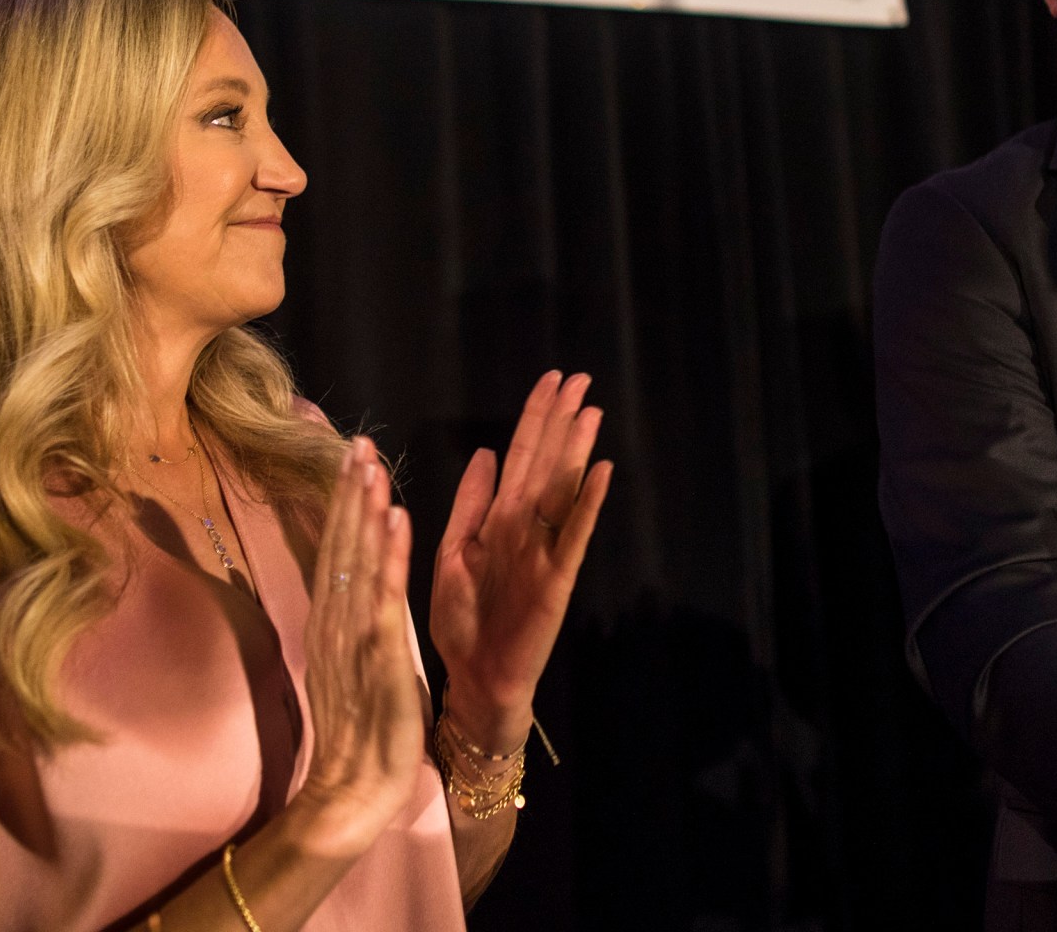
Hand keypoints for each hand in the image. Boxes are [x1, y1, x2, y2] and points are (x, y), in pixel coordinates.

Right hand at [288, 439, 426, 859]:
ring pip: (357, 558)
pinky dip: (388, 552)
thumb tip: (352, 590)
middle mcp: (333, 621)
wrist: (353, 787)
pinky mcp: (376, 652)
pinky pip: (382, 593)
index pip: (335, 551)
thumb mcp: (351, 665)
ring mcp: (352, 634)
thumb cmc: (361, 732)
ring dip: (365, 507)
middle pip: (339, 544)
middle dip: (349, 492)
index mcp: (330, 624)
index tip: (351, 462)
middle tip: (358, 442)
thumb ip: (350, 625)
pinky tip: (396, 517)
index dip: (342, 506)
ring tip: (373, 462)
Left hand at [429, 371, 615, 749]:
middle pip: (546, 463)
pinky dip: (587, 504)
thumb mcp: (455, 550)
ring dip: (576, 450)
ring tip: (591, 411)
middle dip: (561, 421)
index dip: (536, 418)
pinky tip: (601, 472)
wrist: (474, 679)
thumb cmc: (464, 620)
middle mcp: (525, 528)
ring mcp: (543, 552)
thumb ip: (471, 503)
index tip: (551, 379)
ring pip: (561, 490)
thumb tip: (486, 452)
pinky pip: (573, 536)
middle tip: (580, 378)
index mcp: (499, 520)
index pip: (521, 456)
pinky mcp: (555, 581)